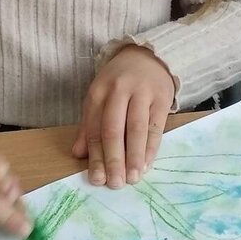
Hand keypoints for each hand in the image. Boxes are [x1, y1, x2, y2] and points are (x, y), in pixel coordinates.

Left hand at [72, 45, 174, 187]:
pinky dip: (151, 148)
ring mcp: (142, 93)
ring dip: (134, 157)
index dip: (95, 156)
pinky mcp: (162, 97)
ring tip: (133, 178)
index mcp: (98, 92)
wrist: (149, 56)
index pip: (94, 128)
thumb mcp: (99, 98)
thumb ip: (89, 125)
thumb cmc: (120, 83)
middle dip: (113, 159)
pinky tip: (147, 164)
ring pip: (136, 129)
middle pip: (113, 129)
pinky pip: (156, 127)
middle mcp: (118, 90)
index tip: (96, 179)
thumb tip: (78, 155)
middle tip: (115, 183)